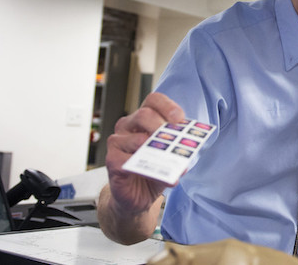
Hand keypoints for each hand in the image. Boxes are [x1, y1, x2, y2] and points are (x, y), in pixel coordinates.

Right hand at [105, 92, 185, 213]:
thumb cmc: (152, 170)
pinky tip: (157, 176)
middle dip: (162, 127)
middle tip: (174, 140)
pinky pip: (128, 161)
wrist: (137, 195)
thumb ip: (176, 151)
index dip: (167, 106)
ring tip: (169, 162)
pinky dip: (145, 169)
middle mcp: (127, 126)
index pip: (153, 101)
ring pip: (136, 139)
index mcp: (143, 119)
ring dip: (156, 152)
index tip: (179, 119)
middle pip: (144, 115)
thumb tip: (185, 153)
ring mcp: (117, 142)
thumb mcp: (168, 157)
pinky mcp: (112, 161)